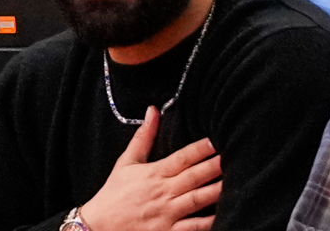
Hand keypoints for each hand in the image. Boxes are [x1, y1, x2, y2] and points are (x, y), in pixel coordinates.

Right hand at [80, 106, 221, 230]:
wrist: (94, 230)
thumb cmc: (113, 194)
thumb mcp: (126, 163)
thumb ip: (143, 136)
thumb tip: (153, 110)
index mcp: (155, 173)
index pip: (182, 158)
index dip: (200, 149)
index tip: (216, 140)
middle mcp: (163, 193)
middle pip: (194, 177)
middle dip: (214, 167)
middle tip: (232, 156)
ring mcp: (166, 215)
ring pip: (196, 200)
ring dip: (216, 191)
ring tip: (234, 180)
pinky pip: (191, 228)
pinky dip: (207, 222)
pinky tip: (223, 214)